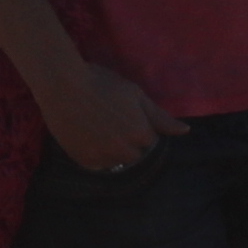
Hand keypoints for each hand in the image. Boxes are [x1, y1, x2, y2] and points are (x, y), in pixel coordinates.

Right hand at [43, 62, 180, 173]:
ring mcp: (102, 158)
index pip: (150, 143)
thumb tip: (185, 131)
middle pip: (134, 156)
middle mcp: (123, 151)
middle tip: (112, 122)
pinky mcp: (83, 160)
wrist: (62, 84)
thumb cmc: (102, 83)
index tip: (128, 116)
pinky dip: (95, 154)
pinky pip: (96, 165)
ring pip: (115, 162)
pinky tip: (88, 136)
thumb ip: (160, 117)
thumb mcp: (135, 94)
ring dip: (112, 151)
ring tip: (99, 129)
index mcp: (140, 134)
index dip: (140, 128)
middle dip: (129, 143)